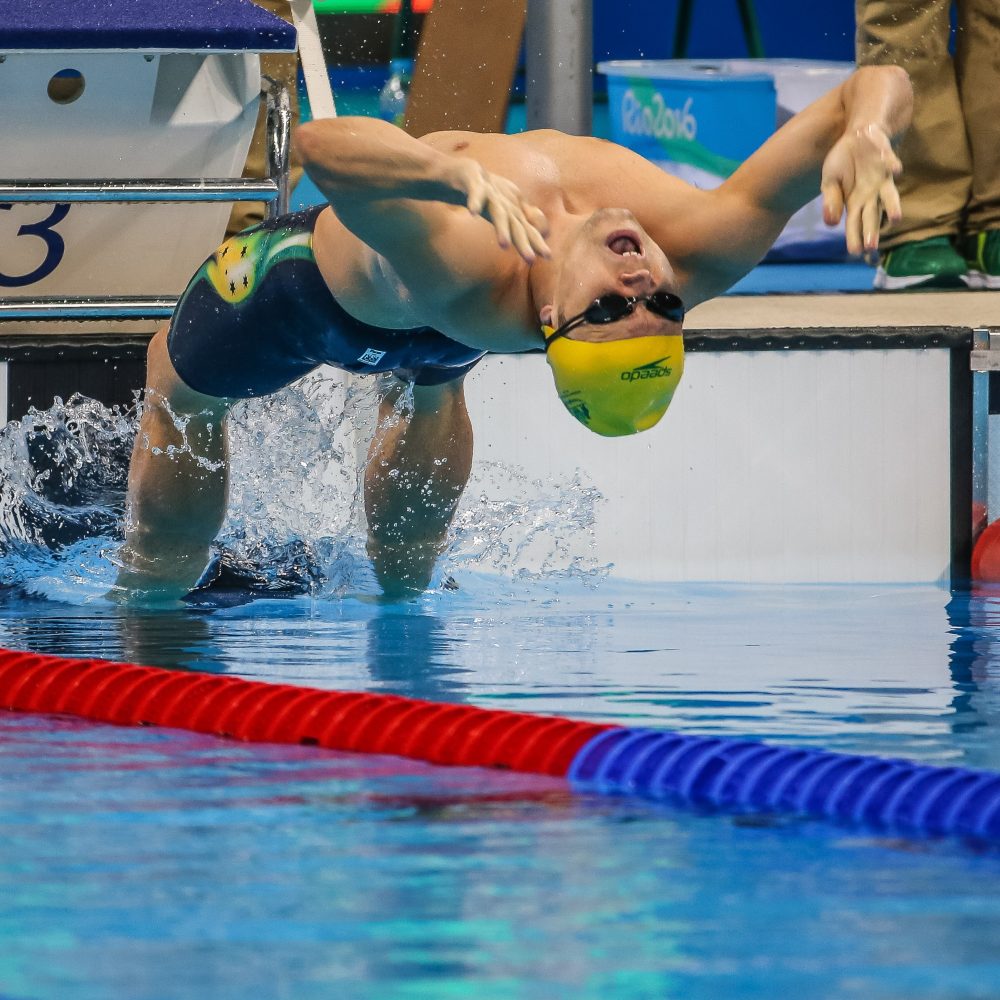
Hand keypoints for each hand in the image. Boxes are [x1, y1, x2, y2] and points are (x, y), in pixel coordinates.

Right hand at [451, 160, 550, 263]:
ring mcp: (491, 194)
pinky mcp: (477, 183)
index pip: (527, 230)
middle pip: (515, 226)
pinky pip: (476, 192)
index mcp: (513, 213)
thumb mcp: (511, 211)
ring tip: (504, 245)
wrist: (470, 172)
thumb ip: (526, 221)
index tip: (547, 256)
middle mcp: (506, 206)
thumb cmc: (493, 194)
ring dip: (502, 228)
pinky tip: (473, 212)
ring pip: (498, 212)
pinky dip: (475, 201)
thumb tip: (545, 233)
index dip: (537, 243)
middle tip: (530, 259)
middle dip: (523, 242)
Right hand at [820, 123, 901, 255]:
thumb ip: (831, 201)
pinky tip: (895, 170)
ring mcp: (882, 179)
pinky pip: (890, 163)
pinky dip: (892, 166)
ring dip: (893, 206)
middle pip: (871, 216)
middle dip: (871, 231)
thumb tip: (831, 223)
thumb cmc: (842, 163)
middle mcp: (871, 195)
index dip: (855, 237)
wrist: (856, 137)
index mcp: (854, 203)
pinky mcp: (888, 160)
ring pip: (889, 196)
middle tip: (870, 247)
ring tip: (896, 218)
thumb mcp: (829, 182)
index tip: (855, 252)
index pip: (854, 224)